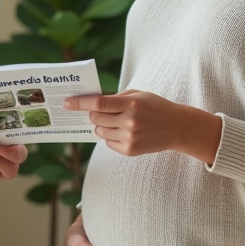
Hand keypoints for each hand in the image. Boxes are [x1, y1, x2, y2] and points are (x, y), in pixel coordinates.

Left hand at [64, 90, 221, 162]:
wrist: (177, 127)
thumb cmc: (155, 106)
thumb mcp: (138, 94)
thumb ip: (116, 97)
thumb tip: (91, 104)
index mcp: (132, 104)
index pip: (99, 104)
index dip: (80, 103)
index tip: (67, 103)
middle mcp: (130, 121)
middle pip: (96, 118)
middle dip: (93, 114)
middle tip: (98, 112)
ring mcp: (130, 138)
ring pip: (100, 131)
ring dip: (101, 126)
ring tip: (116, 121)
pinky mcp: (130, 150)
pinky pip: (108, 143)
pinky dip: (110, 136)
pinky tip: (123, 132)